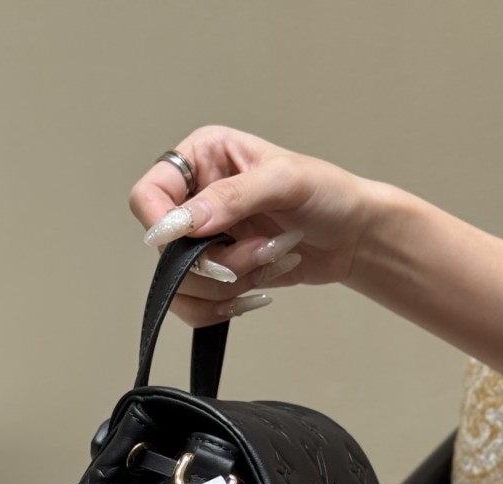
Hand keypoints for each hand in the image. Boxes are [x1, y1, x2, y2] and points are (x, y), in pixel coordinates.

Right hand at [130, 126, 373, 325]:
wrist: (353, 236)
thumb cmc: (328, 194)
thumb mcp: (285, 182)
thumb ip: (233, 196)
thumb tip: (184, 221)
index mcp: (202, 158)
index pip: (149, 194)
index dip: (161, 224)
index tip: (190, 242)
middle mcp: (195, 198)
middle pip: (167, 251)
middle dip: (216, 262)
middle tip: (262, 251)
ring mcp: (204, 240)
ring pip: (182, 285)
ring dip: (228, 285)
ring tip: (270, 261)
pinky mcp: (216, 274)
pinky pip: (196, 306)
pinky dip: (226, 306)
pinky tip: (259, 288)